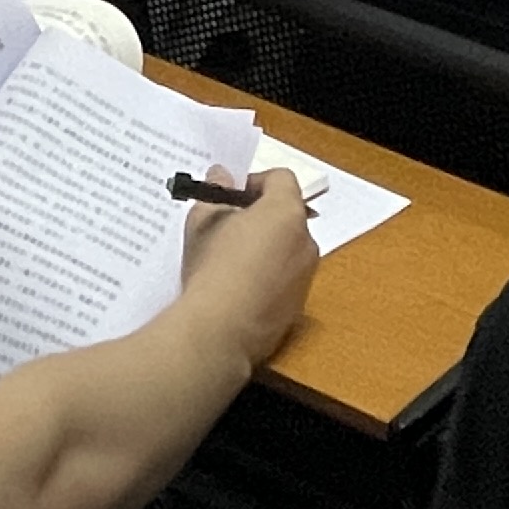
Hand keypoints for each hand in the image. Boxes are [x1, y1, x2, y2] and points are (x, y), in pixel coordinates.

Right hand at [177, 165, 317, 368]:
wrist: (220, 332)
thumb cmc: (212, 268)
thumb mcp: (203, 220)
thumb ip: (216, 191)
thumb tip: (222, 176)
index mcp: (286, 213)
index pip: (281, 179)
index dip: (254, 181)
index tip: (230, 196)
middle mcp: (305, 242)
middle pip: (286, 214)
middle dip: (259, 216)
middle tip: (227, 226)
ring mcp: (305, 277)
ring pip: (287, 248)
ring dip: (265, 247)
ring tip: (229, 262)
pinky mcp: (298, 307)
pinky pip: (285, 279)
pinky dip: (268, 277)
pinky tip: (238, 290)